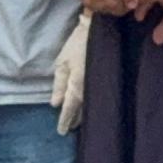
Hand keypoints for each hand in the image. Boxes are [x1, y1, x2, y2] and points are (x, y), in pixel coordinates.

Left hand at [52, 15, 89, 135]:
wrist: (100, 30)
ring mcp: (100, 85)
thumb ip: (59, 84)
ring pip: (91, 105)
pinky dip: (92, 105)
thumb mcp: (62, 63)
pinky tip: (91, 107)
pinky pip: (97, 97)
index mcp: (77, 86)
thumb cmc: (77, 45)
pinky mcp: (107, 80)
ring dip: (84, 114)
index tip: (61, 132)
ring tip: (79, 123)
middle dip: (75, 120)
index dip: (65, 120)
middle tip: (70, 129)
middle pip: (82, 110)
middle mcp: (90, 89)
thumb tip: (55, 104)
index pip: (69, 108)